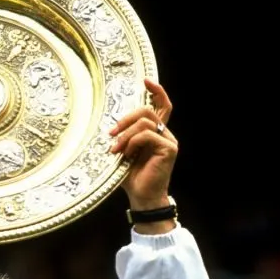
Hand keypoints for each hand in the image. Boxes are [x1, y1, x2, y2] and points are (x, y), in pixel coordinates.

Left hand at [108, 78, 176, 209]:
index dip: (156, 91)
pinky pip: (148, 135)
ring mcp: (168, 141)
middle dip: (126, 118)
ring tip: (115, 149)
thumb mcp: (123, 152)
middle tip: (111, 132)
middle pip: (147, 110)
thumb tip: (110, 124)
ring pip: (145, 122)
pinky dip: (133, 142)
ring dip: (125, 134)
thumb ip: (123, 136)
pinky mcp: (169, 149)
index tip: (145, 80)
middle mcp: (164, 134)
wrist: (141, 197)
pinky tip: (126, 154)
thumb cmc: (131, 177)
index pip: (161, 106)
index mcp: (155, 133)